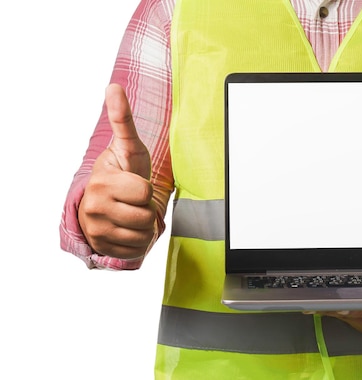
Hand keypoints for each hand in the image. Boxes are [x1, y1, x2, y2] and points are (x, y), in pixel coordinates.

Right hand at [78, 84, 155, 258]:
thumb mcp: (128, 147)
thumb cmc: (122, 172)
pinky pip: (137, 249)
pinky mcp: (103, 248)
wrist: (104, 202)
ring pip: (143, 234)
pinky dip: (139, 242)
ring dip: (145, 226)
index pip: (143, 192)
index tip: (133, 183)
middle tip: (135, 200)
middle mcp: (94, 207)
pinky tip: (128, 229)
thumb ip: (122, 120)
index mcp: (102, 182)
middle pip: (145, 215)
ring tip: (132, 212)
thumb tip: (114, 86)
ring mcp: (97, 229)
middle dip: (146, 208)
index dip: (145, 189)